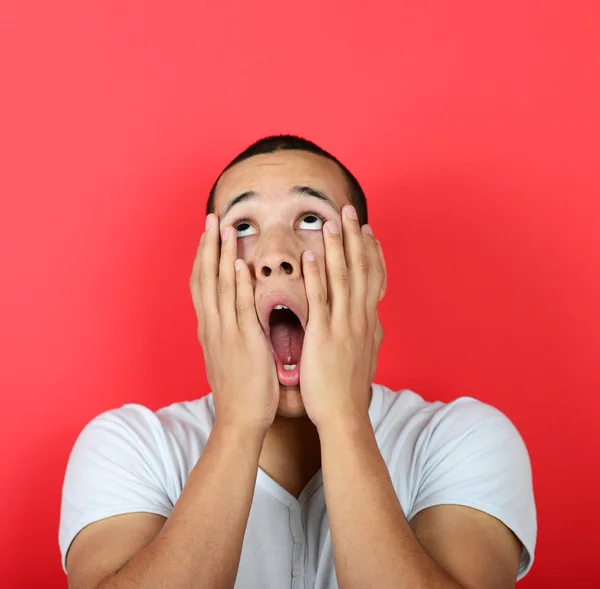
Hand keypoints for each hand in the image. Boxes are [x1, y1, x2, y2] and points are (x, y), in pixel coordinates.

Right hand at [189, 214, 279, 433]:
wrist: (240, 420)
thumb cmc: (241, 390)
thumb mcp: (230, 356)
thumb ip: (231, 333)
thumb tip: (236, 316)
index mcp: (210, 329)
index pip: (202, 285)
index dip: (204, 258)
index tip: (208, 235)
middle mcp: (212, 327)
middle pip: (204, 278)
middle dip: (207, 247)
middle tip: (211, 219)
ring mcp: (225, 333)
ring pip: (218, 287)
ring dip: (219, 256)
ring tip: (223, 228)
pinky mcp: (242, 342)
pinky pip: (237, 308)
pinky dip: (235, 284)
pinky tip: (238, 264)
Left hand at [299, 205, 385, 430]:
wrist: (344, 415)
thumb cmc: (349, 387)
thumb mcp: (365, 355)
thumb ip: (367, 333)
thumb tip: (373, 321)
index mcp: (368, 321)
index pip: (374, 278)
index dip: (371, 251)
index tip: (367, 229)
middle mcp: (360, 318)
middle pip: (361, 270)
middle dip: (356, 238)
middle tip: (351, 211)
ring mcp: (344, 325)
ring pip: (342, 279)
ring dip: (338, 248)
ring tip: (332, 222)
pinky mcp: (325, 335)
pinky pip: (321, 300)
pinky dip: (317, 276)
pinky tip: (311, 255)